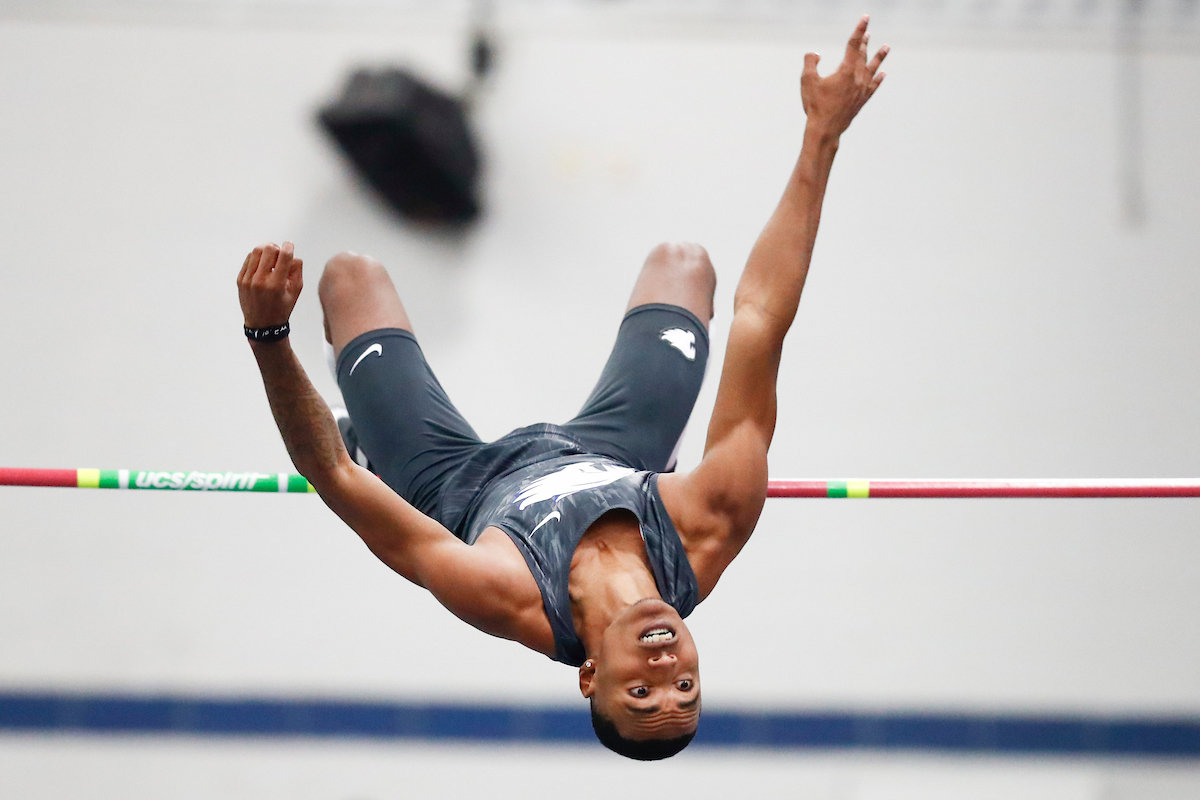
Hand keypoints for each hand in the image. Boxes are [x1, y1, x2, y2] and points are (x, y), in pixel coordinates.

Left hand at [237, 241, 303, 328]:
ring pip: (256, 251)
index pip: (283, 256)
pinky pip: (248, 259)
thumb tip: (292, 255)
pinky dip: (257, 257)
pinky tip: (262, 264)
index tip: (290, 246)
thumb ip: (297, 271)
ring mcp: (248, 280)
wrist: (262, 325)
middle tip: (280, 254)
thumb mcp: (296, 292)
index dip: (289, 247)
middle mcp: (260, 281)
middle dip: (277, 248)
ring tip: (271, 258)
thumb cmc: (281, 308)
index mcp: (276, 285)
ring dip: (266, 250)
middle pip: (268, 249)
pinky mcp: (240, 280)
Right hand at [800, 16, 888, 137]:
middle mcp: (858, 78)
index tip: (866, 17)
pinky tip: (883, 74)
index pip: (854, 44)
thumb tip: (815, 54)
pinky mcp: (862, 100)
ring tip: (886, 47)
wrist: (826, 129)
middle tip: (868, 32)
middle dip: (865, 42)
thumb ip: (810, 63)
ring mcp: (862, 90)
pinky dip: (878, 79)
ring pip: (872, 68)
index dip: (859, 29)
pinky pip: (873, 86)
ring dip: (879, 57)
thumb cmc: (815, 106)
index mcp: (846, 70)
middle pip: (863, 55)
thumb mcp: (807, 81)